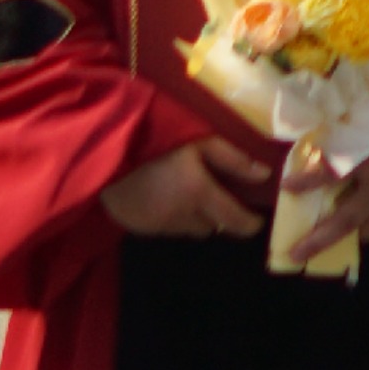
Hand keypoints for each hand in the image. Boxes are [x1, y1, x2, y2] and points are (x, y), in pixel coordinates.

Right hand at [103, 137, 269, 239]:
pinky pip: (167, 228)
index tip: (257, 221)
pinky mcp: (141, 228)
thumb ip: (232, 158)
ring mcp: (160, 225)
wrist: (104, 155)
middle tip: (215, 193)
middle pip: (212, 226)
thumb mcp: (198, 141)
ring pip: (189, 229)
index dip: (250, 224)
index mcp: (199, 193)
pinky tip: (163, 196)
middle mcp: (182, 216)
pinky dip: (172, 217)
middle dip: (218, 214)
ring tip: (186, 191)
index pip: (235, 220)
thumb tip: (264, 175)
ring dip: (194, 216)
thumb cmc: (156, 141)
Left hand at [303, 113, 368, 261]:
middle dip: (318, 240)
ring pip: (366, 230)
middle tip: (295, 254)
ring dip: (350, 230)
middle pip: (345, 221)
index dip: (308, 180)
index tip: (286, 188)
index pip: (332, 171)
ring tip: (335, 231)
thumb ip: (356, 139)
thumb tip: (324, 149)